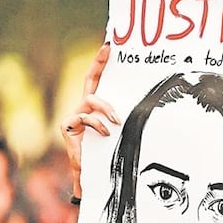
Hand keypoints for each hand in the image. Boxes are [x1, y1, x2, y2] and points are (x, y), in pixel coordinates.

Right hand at [61, 42, 118, 198]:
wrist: (90, 176)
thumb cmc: (106, 157)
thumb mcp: (120, 137)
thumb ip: (129, 125)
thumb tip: (155, 113)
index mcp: (94, 108)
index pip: (97, 80)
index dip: (101, 63)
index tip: (109, 46)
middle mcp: (83, 108)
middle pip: (89, 80)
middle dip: (98, 63)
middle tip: (108, 49)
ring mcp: (74, 116)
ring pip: (91, 100)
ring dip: (106, 108)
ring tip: (116, 122)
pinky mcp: (67, 126)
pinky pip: (84, 117)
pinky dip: (97, 124)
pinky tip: (106, 134)